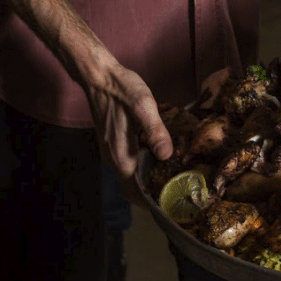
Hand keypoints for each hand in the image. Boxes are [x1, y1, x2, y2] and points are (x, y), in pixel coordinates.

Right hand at [84, 61, 173, 205]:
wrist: (99, 76)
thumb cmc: (122, 90)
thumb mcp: (144, 106)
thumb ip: (155, 131)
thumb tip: (166, 155)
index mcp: (122, 157)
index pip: (136, 192)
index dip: (152, 203)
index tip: (172, 204)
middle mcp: (115, 159)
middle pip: (135, 187)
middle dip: (155, 191)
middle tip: (181, 189)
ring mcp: (112, 151)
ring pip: (132, 175)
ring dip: (150, 177)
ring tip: (176, 174)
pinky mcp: (113, 143)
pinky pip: (130, 162)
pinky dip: (145, 165)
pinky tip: (161, 155)